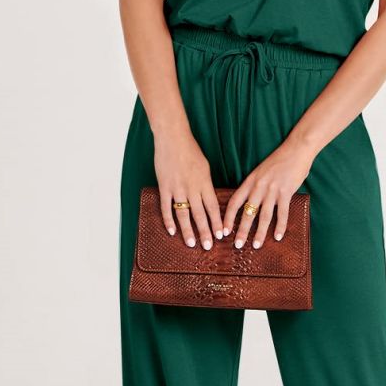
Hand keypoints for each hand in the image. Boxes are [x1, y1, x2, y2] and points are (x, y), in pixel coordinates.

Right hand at [153, 129, 224, 248]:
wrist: (173, 138)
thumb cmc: (190, 151)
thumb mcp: (205, 167)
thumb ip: (206, 185)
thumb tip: (210, 200)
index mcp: (205, 183)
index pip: (213, 207)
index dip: (217, 223)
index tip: (221, 235)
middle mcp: (192, 188)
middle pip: (200, 215)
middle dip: (205, 232)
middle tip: (208, 247)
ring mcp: (177, 188)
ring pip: (184, 214)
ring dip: (188, 231)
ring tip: (192, 243)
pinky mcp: (164, 187)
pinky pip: (166, 207)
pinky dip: (169, 220)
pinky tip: (172, 231)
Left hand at [222, 138, 316, 249]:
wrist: (296, 149)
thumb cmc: (279, 161)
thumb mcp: (260, 171)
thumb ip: (254, 186)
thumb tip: (248, 203)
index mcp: (250, 181)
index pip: (234, 202)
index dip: (228, 218)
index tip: (224, 231)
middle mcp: (259, 187)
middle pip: (247, 213)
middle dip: (242, 231)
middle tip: (237, 245)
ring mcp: (273, 190)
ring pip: (264, 216)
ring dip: (260, 233)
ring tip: (256, 245)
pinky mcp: (286, 192)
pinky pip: (282, 213)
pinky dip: (280, 226)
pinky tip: (278, 236)